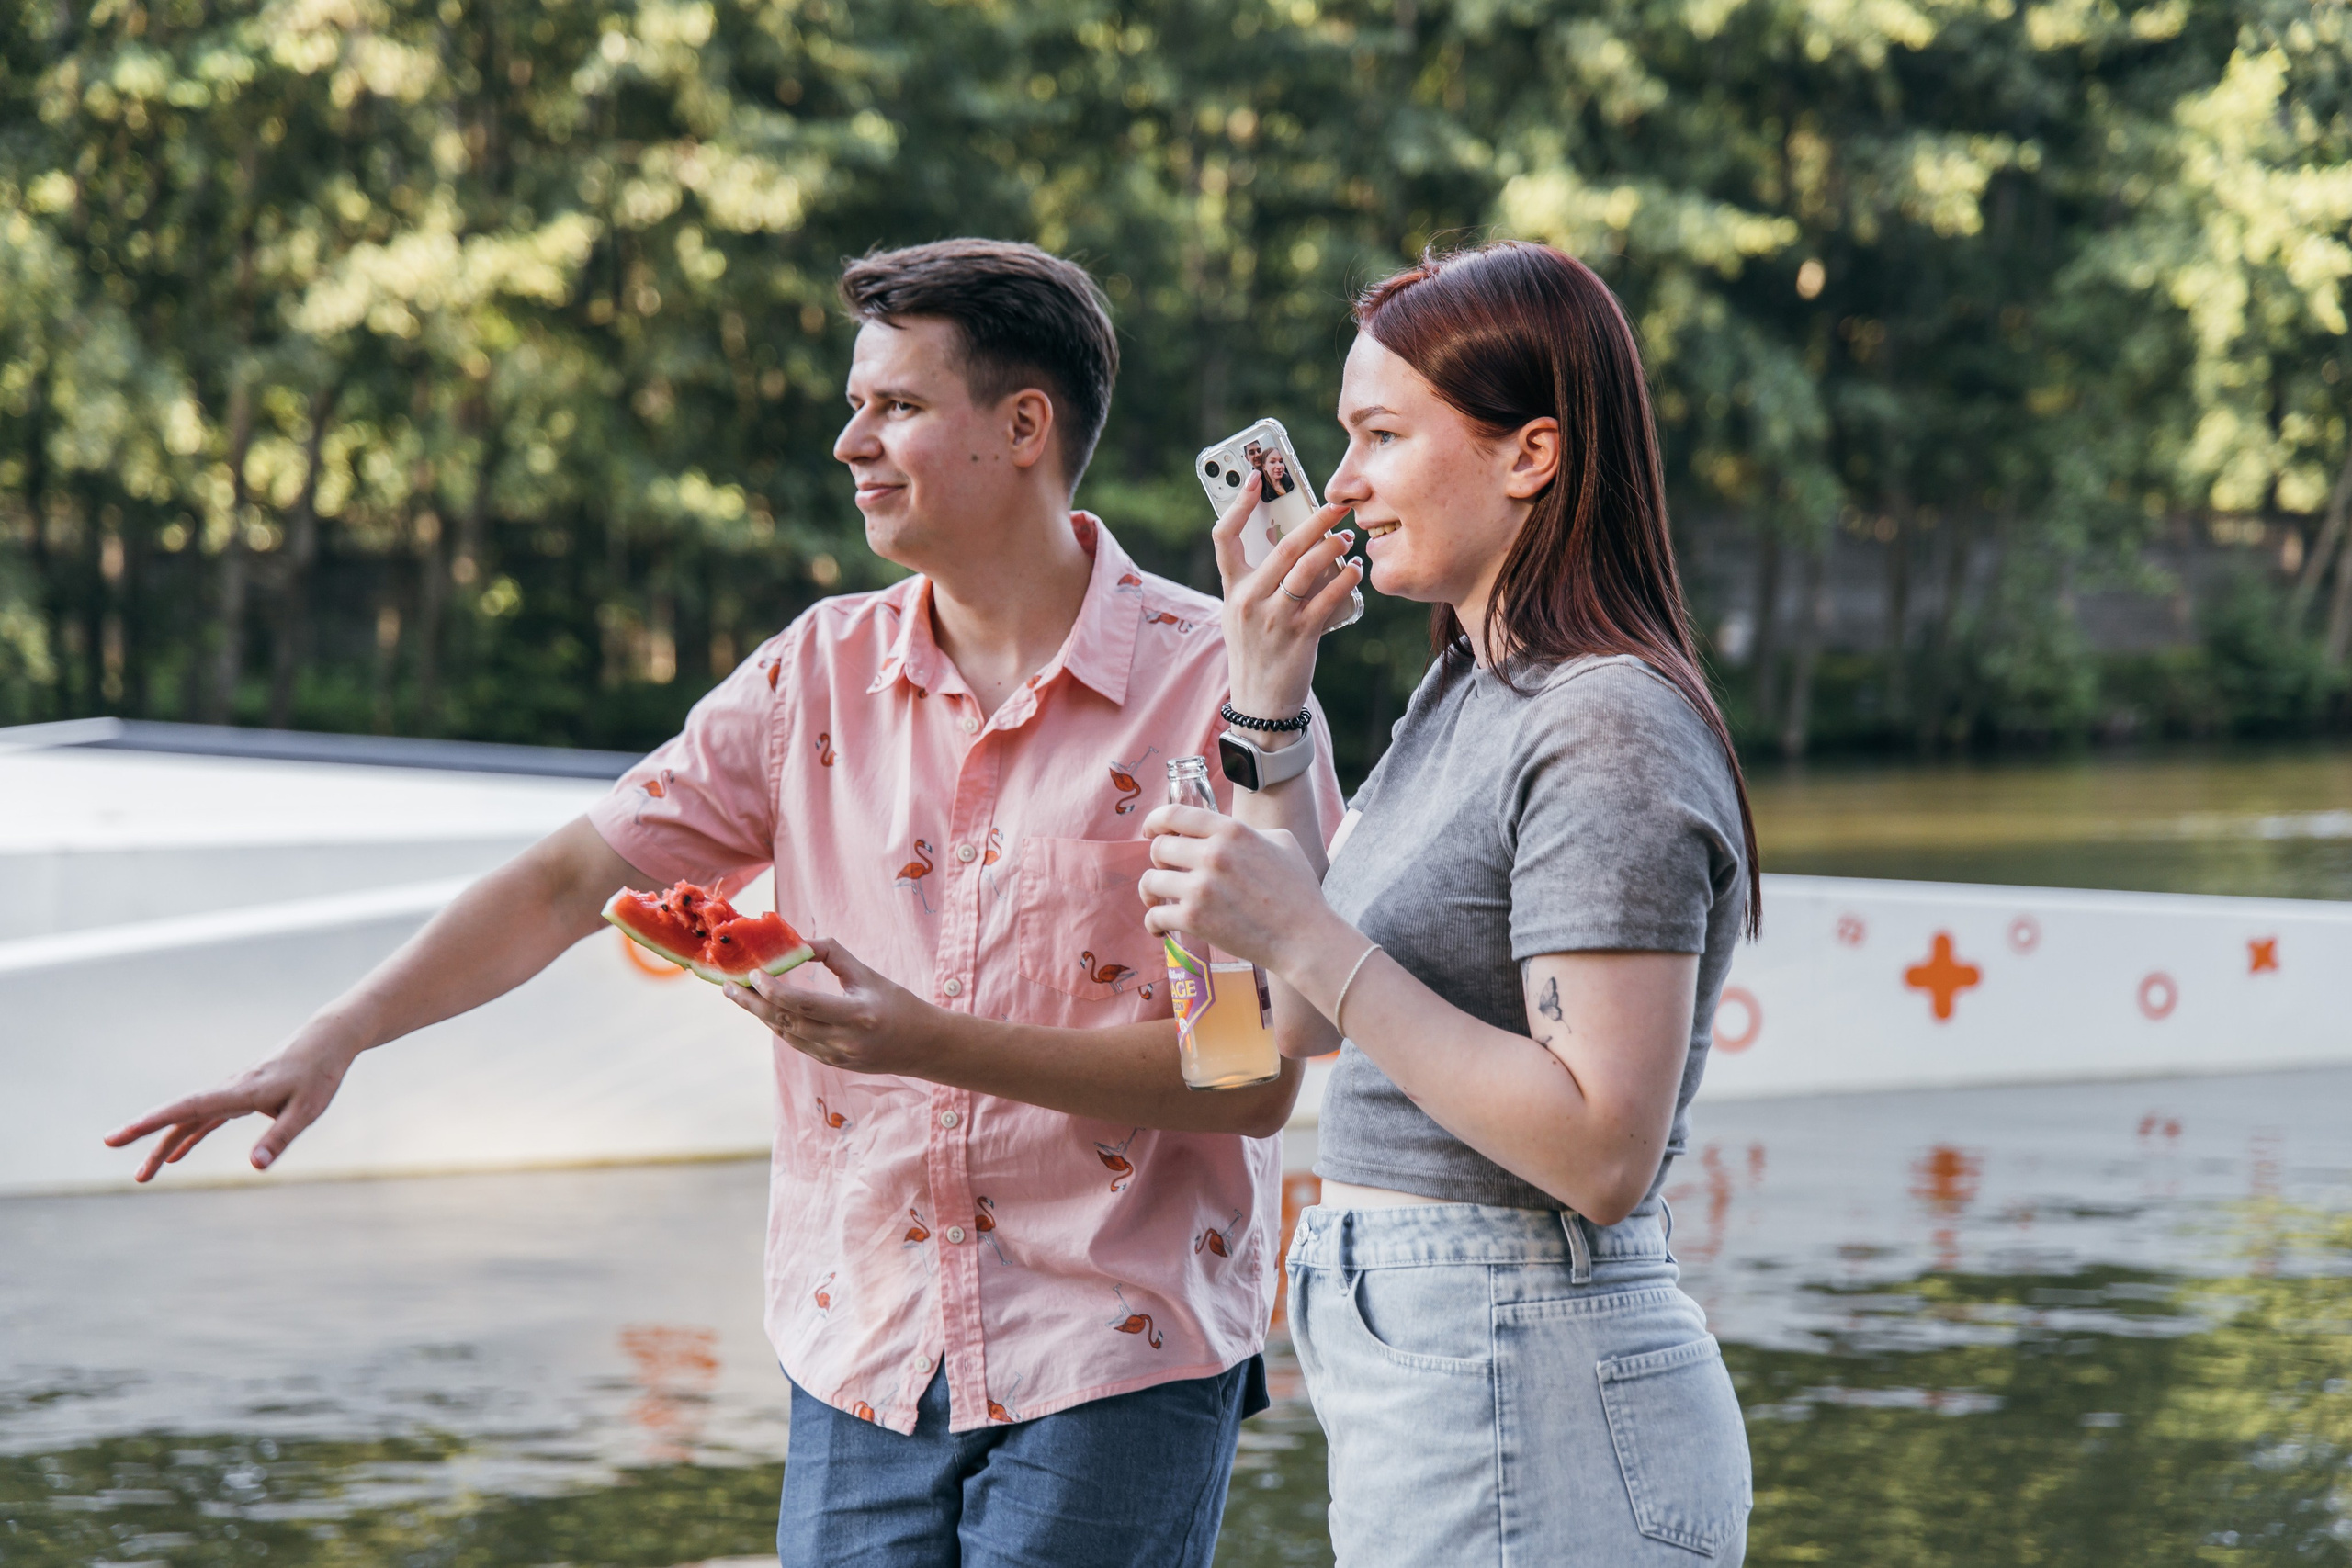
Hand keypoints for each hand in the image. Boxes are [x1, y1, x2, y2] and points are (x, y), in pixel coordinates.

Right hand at [103, 1018, 364, 1180]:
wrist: (328, 1039)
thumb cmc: (320, 1074)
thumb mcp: (307, 1110)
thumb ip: (281, 1137)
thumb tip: (255, 1166)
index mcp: (240, 1092)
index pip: (187, 1109)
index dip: (152, 1122)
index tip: (120, 1134)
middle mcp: (229, 1090)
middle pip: (180, 1116)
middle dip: (146, 1137)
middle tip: (115, 1152)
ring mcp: (233, 1092)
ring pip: (190, 1120)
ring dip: (165, 1145)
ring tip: (143, 1175)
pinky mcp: (242, 1095)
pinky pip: (207, 1118)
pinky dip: (190, 1136)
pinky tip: (177, 1155)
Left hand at [723, 938, 938, 1074]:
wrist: (923, 1046)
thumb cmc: (898, 1004)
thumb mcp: (869, 974)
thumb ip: (833, 955)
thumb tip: (799, 942)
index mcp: (857, 1015)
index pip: (803, 1004)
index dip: (773, 990)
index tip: (753, 972)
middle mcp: (843, 1041)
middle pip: (785, 1022)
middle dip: (752, 1004)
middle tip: (727, 986)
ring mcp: (836, 1057)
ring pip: (786, 1034)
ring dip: (760, 1014)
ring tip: (738, 994)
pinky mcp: (832, 1064)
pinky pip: (797, 1042)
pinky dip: (778, 1024)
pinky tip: (764, 1009)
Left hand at [1138, 805, 1337, 972]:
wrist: (1304, 937)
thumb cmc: (1298, 891)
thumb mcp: (1282, 842)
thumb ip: (1248, 831)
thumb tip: (1221, 832)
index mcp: (1231, 831)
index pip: (1175, 815)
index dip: (1155, 820)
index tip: (1150, 829)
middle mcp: (1212, 854)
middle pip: (1158, 848)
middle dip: (1159, 860)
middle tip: (1169, 872)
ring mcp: (1200, 887)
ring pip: (1150, 881)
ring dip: (1152, 891)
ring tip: (1160, 900)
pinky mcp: (1194, 920)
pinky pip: (1154, 915)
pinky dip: (1153, 922)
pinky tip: (1160, 926)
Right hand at [1213, 471, 1362, 721]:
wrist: (1260, 705)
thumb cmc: (1258, 652)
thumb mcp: (1245, 614)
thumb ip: (1263, 581)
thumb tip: (1300, 544)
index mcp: (1232, 589)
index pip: (1224, 537)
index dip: (1237, 504)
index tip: (1255, 479)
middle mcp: (1248, 600)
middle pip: (1282, 548)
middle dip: (1314, 521)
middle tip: (1337, 506)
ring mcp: (1272, 619)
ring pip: (1306, 570)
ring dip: (1332, 548)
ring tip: (1347, 538)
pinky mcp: (1298, 636)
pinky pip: (1326, 599)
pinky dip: (1344, 580)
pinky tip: (1356, 570)